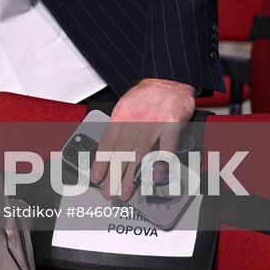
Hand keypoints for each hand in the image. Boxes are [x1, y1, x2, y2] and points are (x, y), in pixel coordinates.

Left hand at [89, 78, 195, 201]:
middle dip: (113, 175)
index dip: (101, 162)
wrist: (169, 78)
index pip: (107, 143)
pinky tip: (155, 176)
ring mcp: (153, 122)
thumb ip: (119, 126)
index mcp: (121, 115)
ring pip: (139, 153)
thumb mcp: (126, 105)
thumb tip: (110, 149)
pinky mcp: (172, 124)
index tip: (97, 177)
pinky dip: (160, 162)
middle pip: (121, 152)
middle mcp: (134, 120)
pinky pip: (166, 147)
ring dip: (131, 175)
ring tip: (126, 190)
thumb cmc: (148, 94)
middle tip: (109, 191)